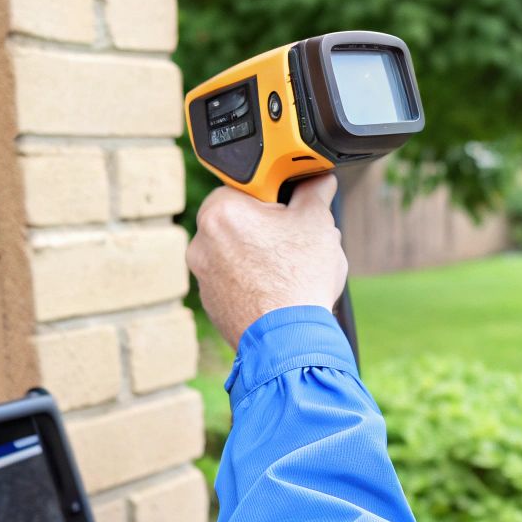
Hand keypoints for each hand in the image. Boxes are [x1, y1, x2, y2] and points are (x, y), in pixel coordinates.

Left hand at [186, 174, 347, 348]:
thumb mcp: (317, 223)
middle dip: (268, 227)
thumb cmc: (298, 280)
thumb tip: (319, 181)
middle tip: (294, 239)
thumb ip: (314, 193)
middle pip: (241, 221)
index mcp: (220, 211)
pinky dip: (252, 282)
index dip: (275, 197)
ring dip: (259, 256)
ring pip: (236, 253)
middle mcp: (201, 242)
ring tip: (289, 270)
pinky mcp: (210, 303)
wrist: (288, 340)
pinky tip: (278, 291)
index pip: (248, 188)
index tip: (290, 207)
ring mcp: (202, 276)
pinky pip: (233, 281)